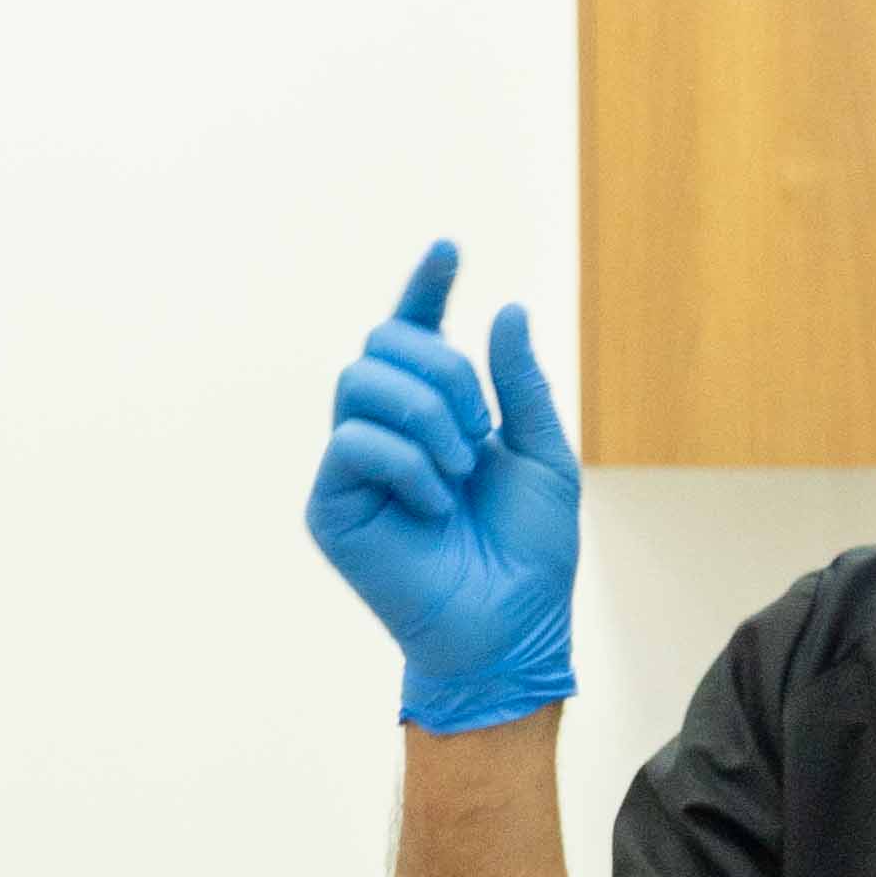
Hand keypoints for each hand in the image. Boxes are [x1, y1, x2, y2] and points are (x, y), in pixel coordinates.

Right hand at [305, 240, 578, 735]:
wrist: (511, 627)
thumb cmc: (528, 554)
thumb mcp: (544, 457)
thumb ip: (520, 386)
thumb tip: (504, 309)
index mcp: (436, 415)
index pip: (416, 335)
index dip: (425, 288)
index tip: (449, 249)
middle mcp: (387, 431)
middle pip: (382, 344)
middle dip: (443, 372)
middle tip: (479, 432)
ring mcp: (354, 467)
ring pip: (361, 381)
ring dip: (425, 413)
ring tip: (459, 468)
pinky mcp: (331, 505)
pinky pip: (353, 442)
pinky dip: (406, 463)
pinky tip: (432, 504)